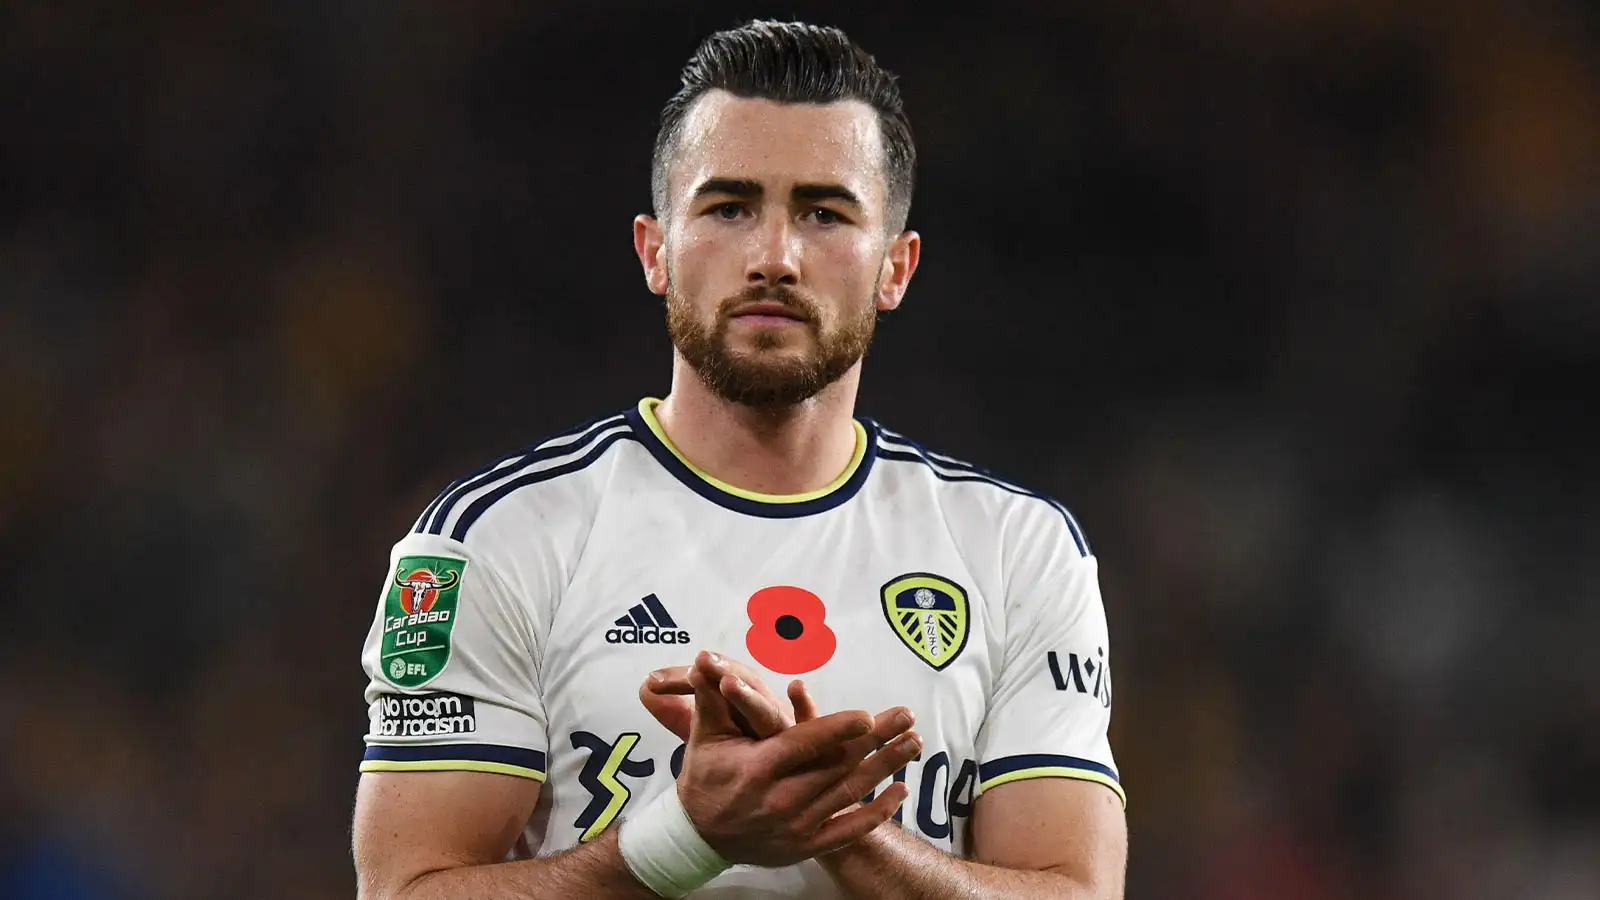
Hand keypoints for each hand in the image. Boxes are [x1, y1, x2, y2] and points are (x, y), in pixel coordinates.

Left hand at [641, 653, 796, 739]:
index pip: (707, 680)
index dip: (681, 679)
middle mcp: (758, 705)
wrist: (785, 787)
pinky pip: (806, 721)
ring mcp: (781, 722)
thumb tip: (643, 689)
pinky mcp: (804, 741)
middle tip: (699, 662)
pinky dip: (805, 706)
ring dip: (749, 694)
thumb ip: (678, 715)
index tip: (652, 682)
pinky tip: (798, 688)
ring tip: (728, 683)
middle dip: (719, 672)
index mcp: (735, 702)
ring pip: (764, 707)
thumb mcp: (706, 735)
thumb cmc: (747, 752)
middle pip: (739, 683)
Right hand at [651, 650, 920, 866]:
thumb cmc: (705, 777)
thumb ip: (711, 696)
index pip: (803, 745)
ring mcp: (797, 826)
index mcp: (758, 769)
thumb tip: (703, 659)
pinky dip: (876, 812)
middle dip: (876, 740)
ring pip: (849, 793)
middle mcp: (781, 800)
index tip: (867, 715)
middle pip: (837, 766)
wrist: (698, 838)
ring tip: (913, 743)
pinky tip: (900, 791)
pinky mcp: (806, 845)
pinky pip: (848, 831)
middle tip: (907, 717)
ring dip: (885, 767)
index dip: (836, 730)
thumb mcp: (705, 736)